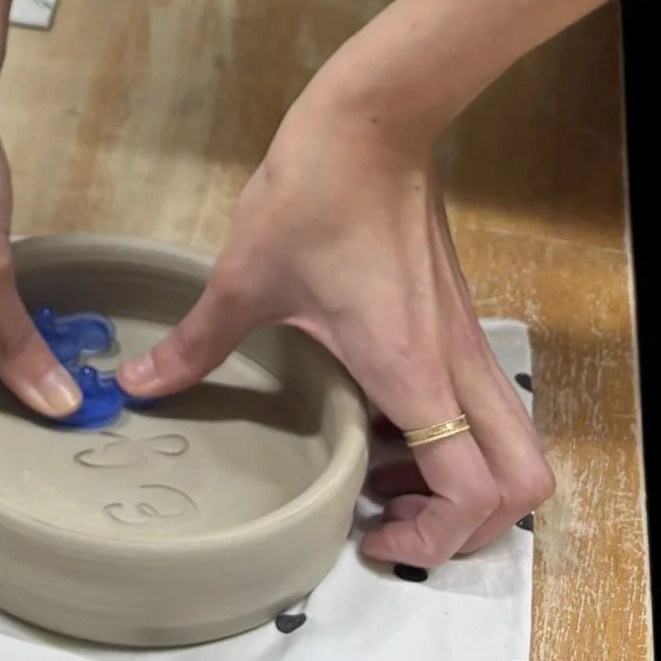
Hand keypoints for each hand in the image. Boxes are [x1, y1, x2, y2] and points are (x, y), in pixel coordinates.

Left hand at [118, 81, 553, 563]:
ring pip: (512, 445)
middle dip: (472, 526)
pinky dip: (455, 437)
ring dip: (466, 481)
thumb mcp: (244, 278)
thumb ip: (197, 344)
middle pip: (523, 483)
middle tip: (393, 520)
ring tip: (385, 480)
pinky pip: (484, 406)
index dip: (437, 539)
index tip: (373, 535)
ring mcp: (466, 342)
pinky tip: (384, 421)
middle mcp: (456, 366)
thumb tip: (137, 385)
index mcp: (413, 371)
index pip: (474, 491)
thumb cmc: (315, 194)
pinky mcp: (459, 321)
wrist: (373, 121)